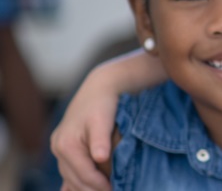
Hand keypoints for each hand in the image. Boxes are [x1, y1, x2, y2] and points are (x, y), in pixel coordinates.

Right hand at [51, 66, 122, 190]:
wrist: (99, 87)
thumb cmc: (103, 103)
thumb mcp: (103, 120)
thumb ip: (101, 140)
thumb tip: (100, 158)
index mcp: (66, 145)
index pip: (84, 174)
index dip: (100, 185)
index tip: (115, 189)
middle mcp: (58, 148)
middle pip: (75, 178)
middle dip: (93, 189)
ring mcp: (59, 147)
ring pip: (70, 176)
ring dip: (85, 186)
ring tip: (104, 189)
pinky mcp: (64, 146)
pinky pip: (68, 169)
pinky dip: (76, 180)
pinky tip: (84, 189)